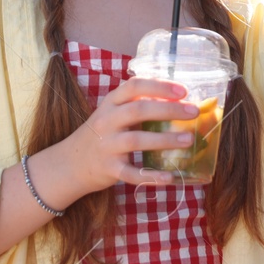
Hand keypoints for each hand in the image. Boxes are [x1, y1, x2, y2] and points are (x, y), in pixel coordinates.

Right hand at [52, 78, 199, 195]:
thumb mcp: (112, 114)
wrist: (69, 164)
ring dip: (165, 140)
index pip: (134, 87)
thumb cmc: (101, 135)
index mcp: (110, 103)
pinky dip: (151, 176)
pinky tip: (170, 177)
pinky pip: (132, 173)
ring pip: (137, 140)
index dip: (159, 86)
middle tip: (193, 112)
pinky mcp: (108, 169)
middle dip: (169, 110)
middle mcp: (106, 121)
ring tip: (188, 140)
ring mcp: (106, 145)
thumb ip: (137, 106)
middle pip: (139, 110)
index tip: (182, 91)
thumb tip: (178, 103)